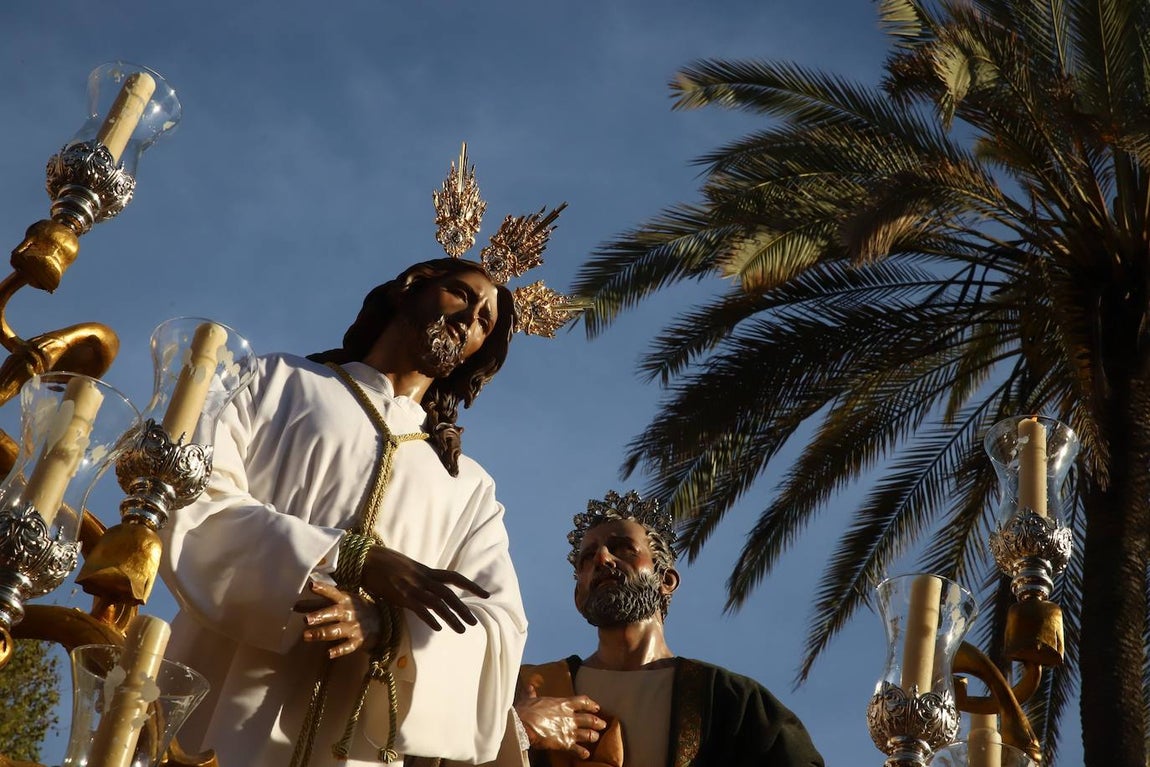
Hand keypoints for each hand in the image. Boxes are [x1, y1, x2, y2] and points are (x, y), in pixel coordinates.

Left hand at [295, 580, 380, 658]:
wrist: (382, 620)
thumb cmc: (354, 609)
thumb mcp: (339, 602)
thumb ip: (316, 604)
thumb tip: (294, 606)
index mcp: (343, 599)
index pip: (332, 593)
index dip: (322, 589)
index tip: (311, 585)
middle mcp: (348, 612)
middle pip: (332, 613)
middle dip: (319, 616)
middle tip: (305, 620)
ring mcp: (353, 626)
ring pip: (336, 630)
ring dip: (321, 633)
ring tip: (306, 636)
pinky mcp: (358, 640)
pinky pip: (348, 646)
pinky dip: (339, 650)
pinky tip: (329, 654)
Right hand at [360, 545, 489, 632]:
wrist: (366, 558)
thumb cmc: (385, 563)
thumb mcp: (408, 568)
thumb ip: (420, 578)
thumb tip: (430, 587)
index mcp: (426, 571)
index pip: (455, 577)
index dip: (471, 586)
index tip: (486, 594)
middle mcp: (423, 578)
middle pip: (449, 594)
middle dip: (463, 608)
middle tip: (475, 623)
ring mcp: (412, 586)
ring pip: (438, 603)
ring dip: (451, 617)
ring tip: (462, 630)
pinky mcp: (400, 595)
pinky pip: (419, 608)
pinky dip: (429, 618)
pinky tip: (438, 629)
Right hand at [515, 684, 606, 758]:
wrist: (523, 724)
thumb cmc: (526, 710)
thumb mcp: (529, 699)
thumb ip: (532, 693)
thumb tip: (529, 686)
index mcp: (563, 704)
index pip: (582, 701)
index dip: (591, 704)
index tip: (596, 707)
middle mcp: (570, 717)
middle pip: (589, 719)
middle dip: (597, 722)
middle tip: (603, 724)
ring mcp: (569, 730)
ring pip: (587, 734)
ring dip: (593, 736)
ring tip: (596, 737)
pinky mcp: (565, 743)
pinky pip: (577, 749)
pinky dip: (582, 752)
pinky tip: (586, 755)